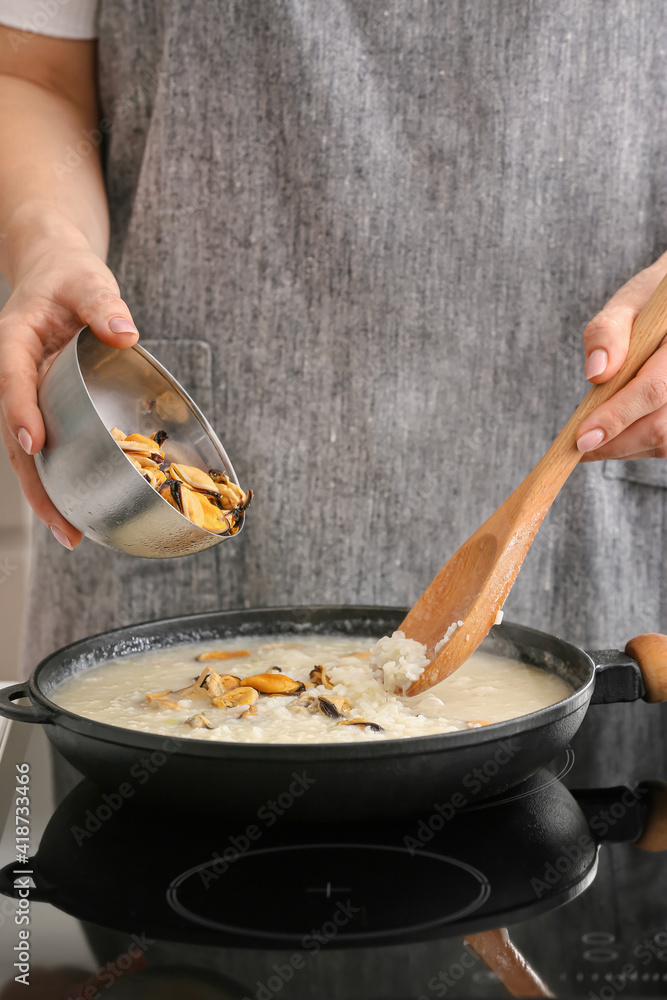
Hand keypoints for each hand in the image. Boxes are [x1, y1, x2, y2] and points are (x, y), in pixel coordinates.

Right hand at [0, 238, 138, 547]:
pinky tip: (78, 506)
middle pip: (16, 435)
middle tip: (61, 525)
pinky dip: (60, 475)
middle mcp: (14, 375)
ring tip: (70, 534)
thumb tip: (126, 332)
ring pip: (28, 452)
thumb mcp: (87, 279)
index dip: (21, 413)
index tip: (35, 443)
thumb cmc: (69, 276)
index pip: (12, 379)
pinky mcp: (44, 406)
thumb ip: (104, 304)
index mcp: (15, 341)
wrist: (53, 273)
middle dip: (35, 483)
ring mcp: (28, 396)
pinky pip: (49, 445)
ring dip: (46, 493)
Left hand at [576, 252, 666, 461]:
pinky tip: (616, 431)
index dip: (616, 417)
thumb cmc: (650, 306)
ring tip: (595, 431)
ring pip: (663, 443)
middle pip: (658, 428)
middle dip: (613, 442)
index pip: (653, 389)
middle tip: (576, 443)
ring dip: (622, 447)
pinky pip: (664, 443)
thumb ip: (608, 333)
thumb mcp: (626, 306)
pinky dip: (635, 445)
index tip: (581, 439)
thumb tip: (596, 373)